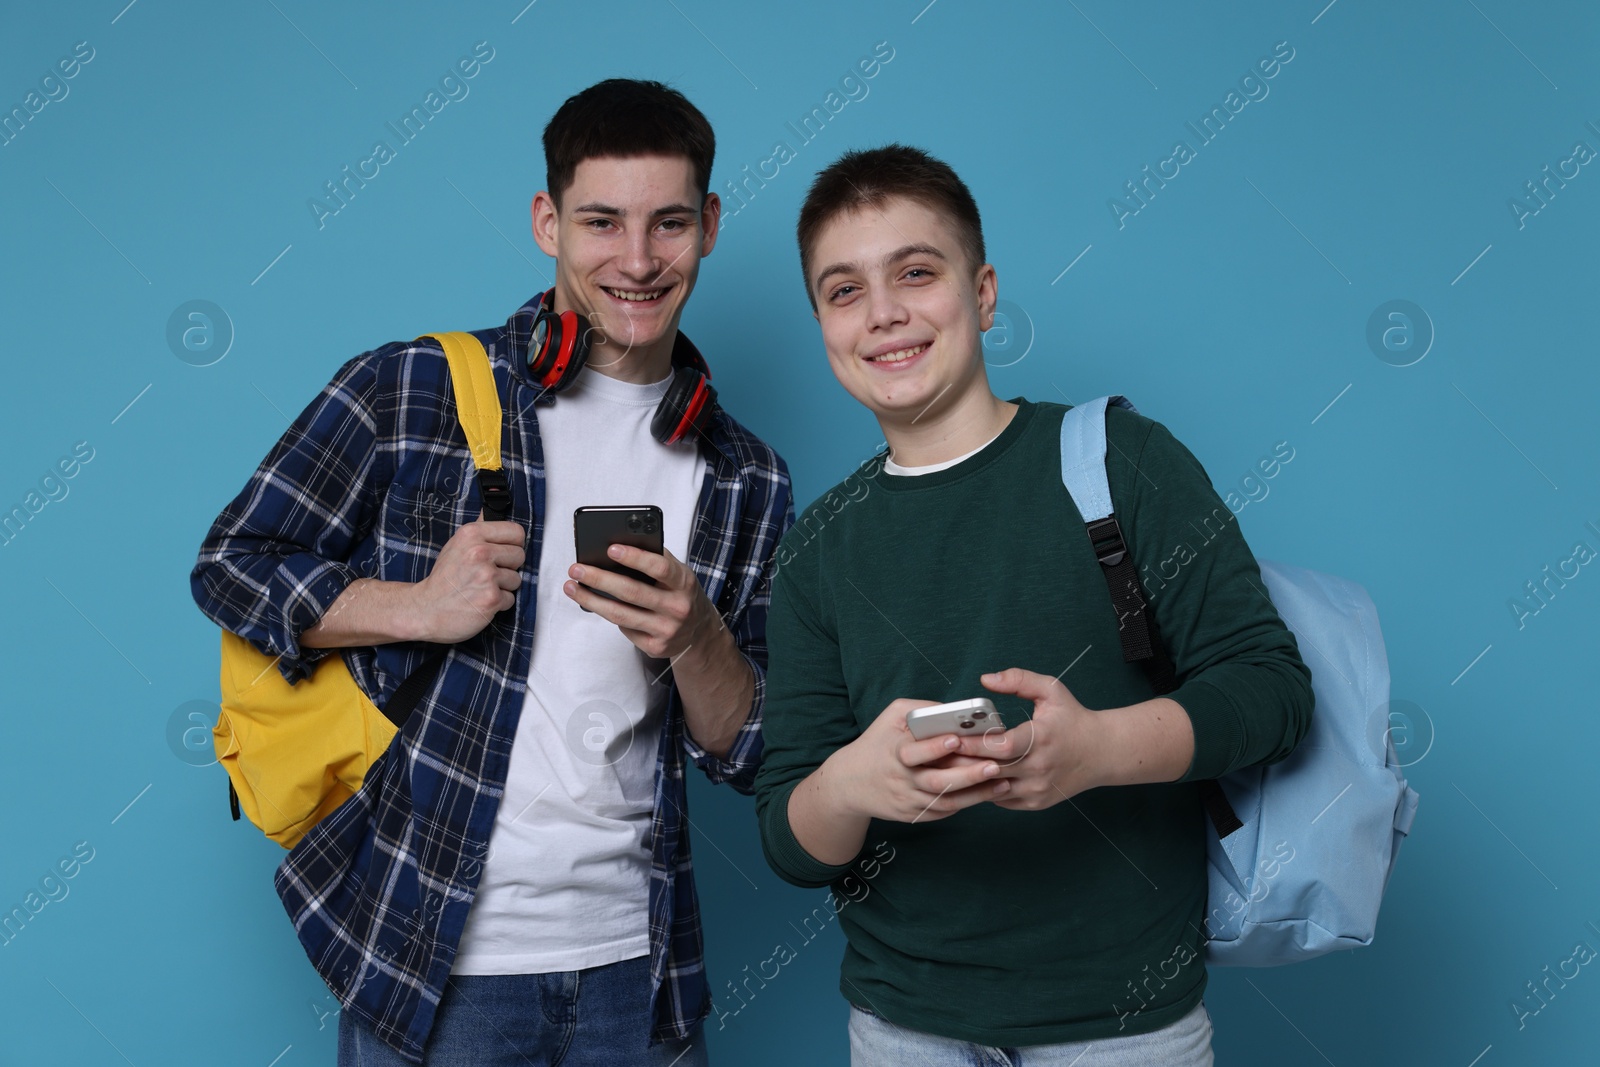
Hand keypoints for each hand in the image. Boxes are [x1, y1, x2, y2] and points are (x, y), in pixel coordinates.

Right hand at [411, 516, 524, 641]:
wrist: (427, 609)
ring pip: (517, 578)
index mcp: (471, 534)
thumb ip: (480, 528)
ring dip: (503, 586)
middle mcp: (480, 552)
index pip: (516, 532)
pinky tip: (480, 601)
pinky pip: (510, 598)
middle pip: (519, 555)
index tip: (502, 552)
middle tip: (486, 573)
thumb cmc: (445, 578)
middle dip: (508, 566)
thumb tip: (495, 500)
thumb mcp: (457, 544)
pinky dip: (498, 603)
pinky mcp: (492, 598)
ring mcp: (487, 576)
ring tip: (481, 587)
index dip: (512, 544)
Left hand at [564, 545, 718, 660]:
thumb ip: (655, 558)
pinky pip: (624, 630)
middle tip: (576, 569)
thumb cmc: (678, 592)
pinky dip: (608, 615)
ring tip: (571, 587)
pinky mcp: (655, 647)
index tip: (609, 549)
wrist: (698, 630)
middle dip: (600, 579)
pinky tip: (596, 605)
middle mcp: (678, 607)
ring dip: (591, 600)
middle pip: (632, 592)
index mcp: (684, 582)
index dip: (634, 558)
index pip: (659, 568)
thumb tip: (617, 547)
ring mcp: (667, 630)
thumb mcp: (677, 573)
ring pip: (621, 615)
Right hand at [825, 698, 1010, 823]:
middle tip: (996, 765)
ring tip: (1003, 783)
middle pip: (937, 782)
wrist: (850, 783)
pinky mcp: (914, 815)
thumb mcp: (891, 716)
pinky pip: (944, 811)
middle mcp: (901, 780)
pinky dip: (967, 803)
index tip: (957, 739)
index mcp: (893, 752)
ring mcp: (908, 801)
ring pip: (946, 801)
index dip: (935, 747)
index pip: (914, 752)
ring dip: (976, 793)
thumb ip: (921, 708)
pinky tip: (988, 793)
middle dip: (968, 775)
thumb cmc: (878, 742)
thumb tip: (954, 711)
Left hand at [948, 668, 1106, 810]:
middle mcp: (1039, 768)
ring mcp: (1037, 789)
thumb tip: (985, 679)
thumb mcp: (1051, 690)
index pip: (1001, 746)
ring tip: (946, 765)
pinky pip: (1001, 799)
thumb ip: (1018, 679)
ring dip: (970, 778)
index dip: (973, 744)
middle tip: (937, 752)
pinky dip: (985, 788)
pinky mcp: (1036, 802)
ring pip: (992, 789)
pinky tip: (969, 777)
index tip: (950, 737)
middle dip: (962, 761)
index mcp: (1042, 739)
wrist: (1103, 753)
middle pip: (991, 770)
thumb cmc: (1073, 718)